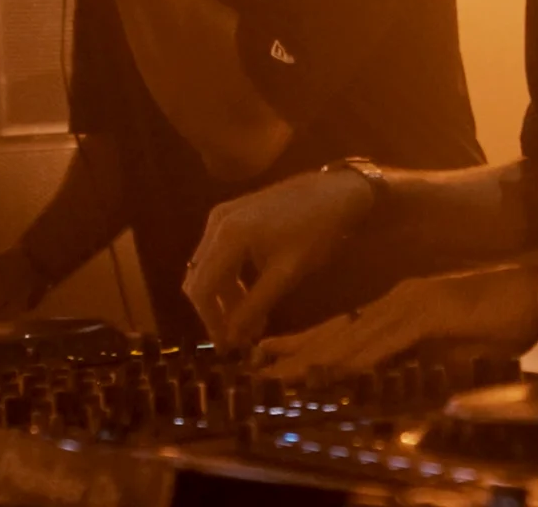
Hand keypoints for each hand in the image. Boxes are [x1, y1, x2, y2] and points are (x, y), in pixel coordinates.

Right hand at [183, 170, 373, 351]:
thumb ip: (255, 306)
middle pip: (200, 278)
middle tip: (240, 337)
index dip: (210, 321)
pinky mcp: (234, 213)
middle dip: (217, 311)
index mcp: (228, 235)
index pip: (201, 289)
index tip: (227, 346)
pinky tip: (252, 293)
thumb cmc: (316, 231)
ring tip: (252, 321)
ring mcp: (224, 214)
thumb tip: (231, 338)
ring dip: (225, 297)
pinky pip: (219, 252)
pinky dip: (230, 277)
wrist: (336, 191)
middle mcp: (217, 222)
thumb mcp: (287, 274)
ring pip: (209, 267)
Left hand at [256, 265, 537, 379]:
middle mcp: (398, 300)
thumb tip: (390, 380)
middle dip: (293, 351)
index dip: (306, 345)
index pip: (344, 329)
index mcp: (400, 307)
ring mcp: (411, 304)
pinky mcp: (429, 313)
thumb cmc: (499, 322)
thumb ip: (419, 360)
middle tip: (253, 367)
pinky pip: (384, 342)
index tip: (271, 360)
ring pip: (351, 337)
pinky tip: (330, 372)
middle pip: (337, 330)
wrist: (536, 296)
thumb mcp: (450, 349)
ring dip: (312, 359)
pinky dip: (353, 360)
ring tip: (277, 375)